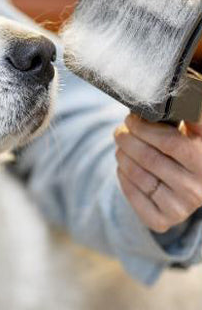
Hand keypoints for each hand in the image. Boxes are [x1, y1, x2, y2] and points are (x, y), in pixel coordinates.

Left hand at [114, 113, 201, 232]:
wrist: (188, 185)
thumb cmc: (185, 148)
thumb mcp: (193, 133)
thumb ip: (188, 116)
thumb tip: (175, 94)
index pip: (171, 142)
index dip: (144, 128)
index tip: (131, 119)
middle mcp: (198, 189)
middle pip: (149, 158)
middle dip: (127, 139)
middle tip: (120, 131)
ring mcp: (182, 208)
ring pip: (137, 174)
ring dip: (122, 155)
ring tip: (121, 146)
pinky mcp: (163, 220)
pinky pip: (132, 195)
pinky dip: (122, 176)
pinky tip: (124, 166)